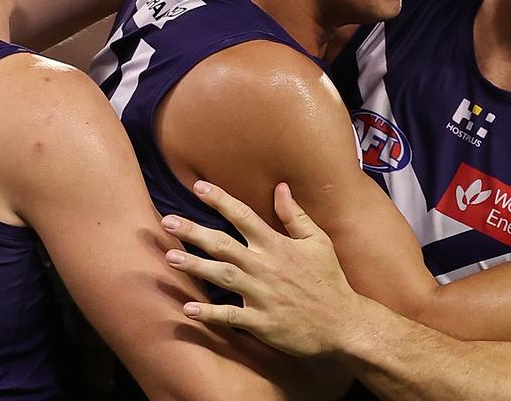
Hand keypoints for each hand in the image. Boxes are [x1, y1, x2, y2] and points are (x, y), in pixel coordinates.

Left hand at [160, 181, 359, 356]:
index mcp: (278, 246)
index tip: (198, 187)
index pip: (244, 216)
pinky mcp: (262, 322)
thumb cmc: (330, 280)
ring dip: (195, 266)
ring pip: (222, 276)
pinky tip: (188, 309)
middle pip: (224, 244)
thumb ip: (295, 215)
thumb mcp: (318, 241)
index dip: (220, 200)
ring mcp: (262, 295)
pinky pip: (231, 316)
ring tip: (169, 257)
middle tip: (167, 222)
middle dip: (194, 232)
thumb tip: (281, 186)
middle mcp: (266, 266)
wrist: (344, 323)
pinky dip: (209, 313)